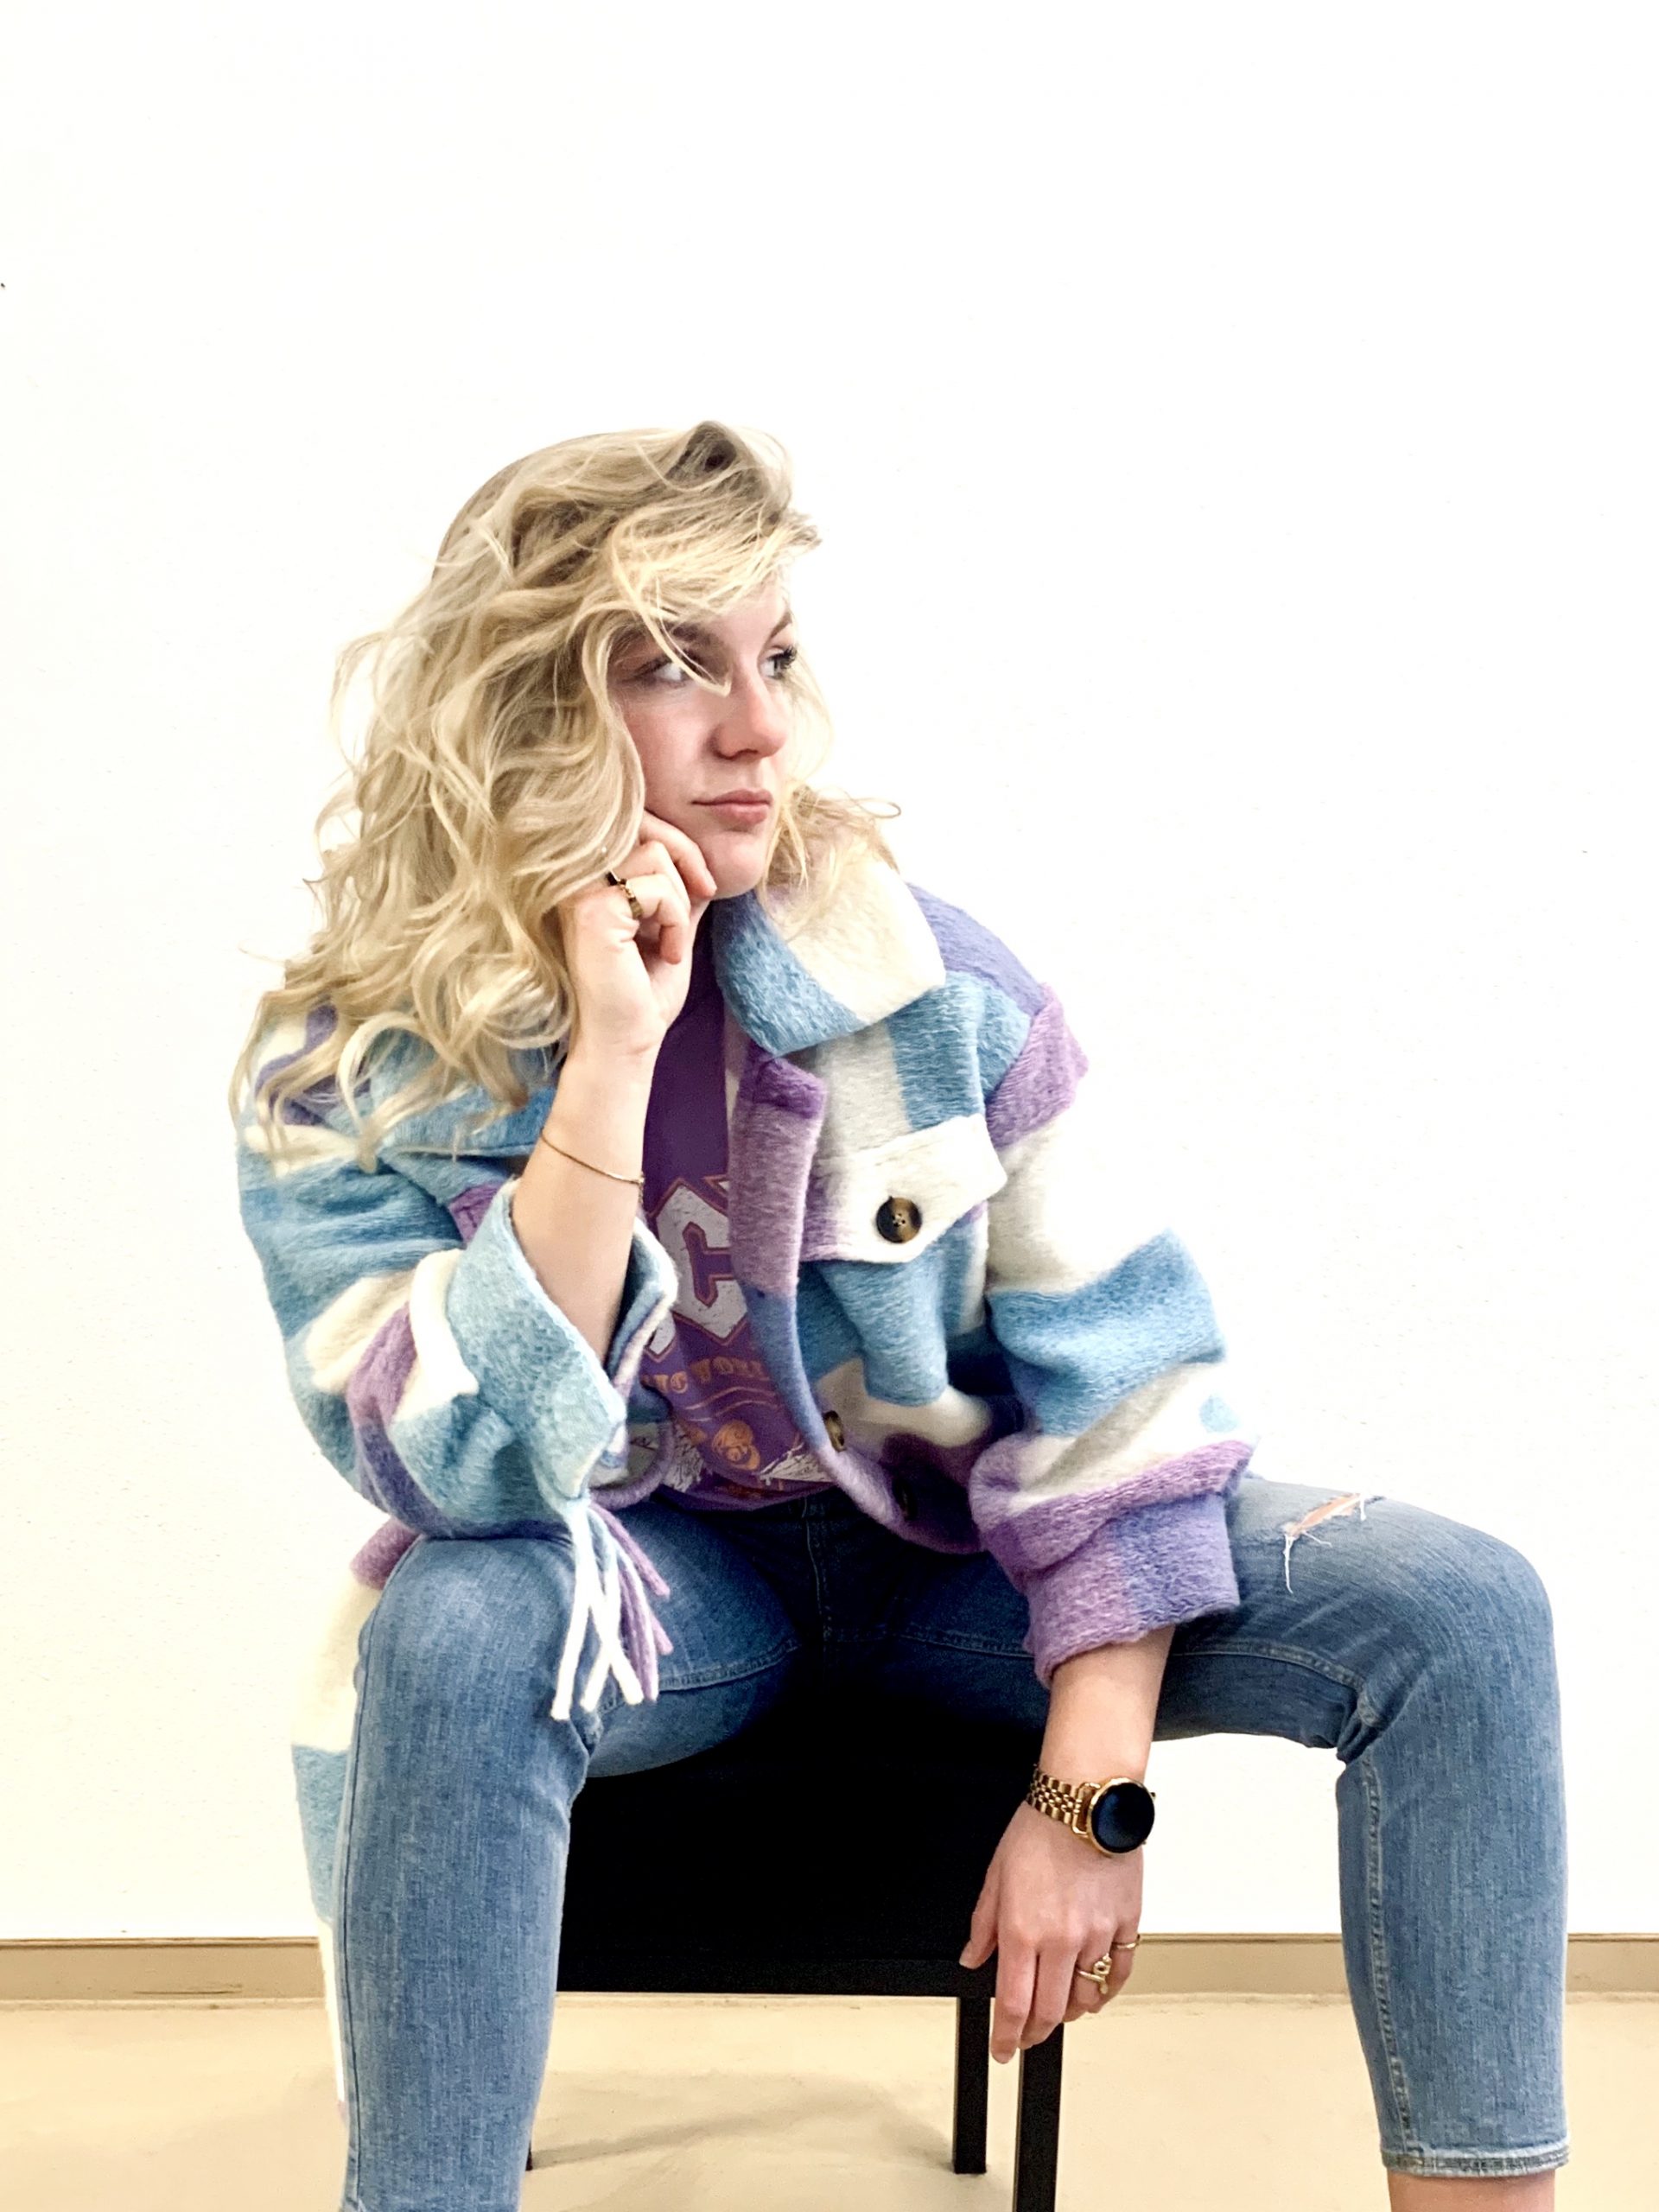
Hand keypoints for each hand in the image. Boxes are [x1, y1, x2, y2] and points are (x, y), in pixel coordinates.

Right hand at [549, 809, 719, 1062]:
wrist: (626, 1042)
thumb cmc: (643, 991)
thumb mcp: (670, 925)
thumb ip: (678, 886)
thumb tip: (701, 852)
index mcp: (589, 877)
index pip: (635, 821)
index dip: (679, 843)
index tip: (703, 885)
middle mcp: (576, 877)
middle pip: (643, 822)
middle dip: (686, 855)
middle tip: (702, 894)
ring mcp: (579, 892)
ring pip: (654, 852)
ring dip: (679, 898)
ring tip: (671, 941)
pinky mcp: (592, 912)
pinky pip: (656, 887)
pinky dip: (675, 920)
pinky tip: (667, 954)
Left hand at [958, 1801, 1142, 2062]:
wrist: (1087, 1800)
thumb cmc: (1041, 1828)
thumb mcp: (996, 1875)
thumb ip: (983, 1924)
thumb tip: (972, 1957)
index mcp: (1024, 1930)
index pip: (1013, 2004)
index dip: (1006, 2036)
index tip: (1003, 2049)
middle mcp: (1062, 1940)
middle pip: (1051, 2012)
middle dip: (1035, 2032)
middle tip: (1026, 2035)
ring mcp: (1098, 1935)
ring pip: (1086, 1999)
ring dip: (1070, 2012)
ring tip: (1059, 2008)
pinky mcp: (1126, 1925)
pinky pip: (1119, 1973)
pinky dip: (1105, 1991)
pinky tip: (1095, 1991)